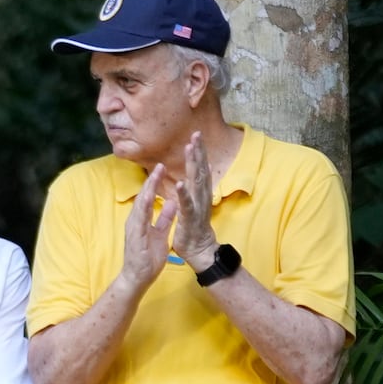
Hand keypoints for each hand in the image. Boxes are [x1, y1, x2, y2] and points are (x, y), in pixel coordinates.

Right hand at [119, 162, 176, 293]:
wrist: (137, 278)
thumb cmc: (147, 259)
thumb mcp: (160, 234)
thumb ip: (164, 218)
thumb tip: (170, 202)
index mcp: (142, 220)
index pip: (149, 198)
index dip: (156, 183)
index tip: (164, 169)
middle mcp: (135, 221)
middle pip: (143, 197)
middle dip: (151, 180)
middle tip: (160, 165)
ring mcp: (133, 228)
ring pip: (140, 204)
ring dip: (147, 189)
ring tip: (155, 175)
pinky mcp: (134, 236)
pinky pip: (140, 218)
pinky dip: (144, 206)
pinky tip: (148, 196)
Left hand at [170, 131, 219, 269]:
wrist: (199, 249)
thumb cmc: (195, 227)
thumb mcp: (195, 203)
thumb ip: (198, 186)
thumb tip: (202, 168)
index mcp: (200, 193)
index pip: (200, 168)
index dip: (198, 152)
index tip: (196, 135)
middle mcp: (201, 196)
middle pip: (200, 169)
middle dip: (198, 151)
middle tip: (196, 133)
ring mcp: (197, 206)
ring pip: (196, 182)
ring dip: (193, 165)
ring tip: (190, 149)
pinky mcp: (190, 218)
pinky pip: (187, 204)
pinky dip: (183, 194)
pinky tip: (180, 183)